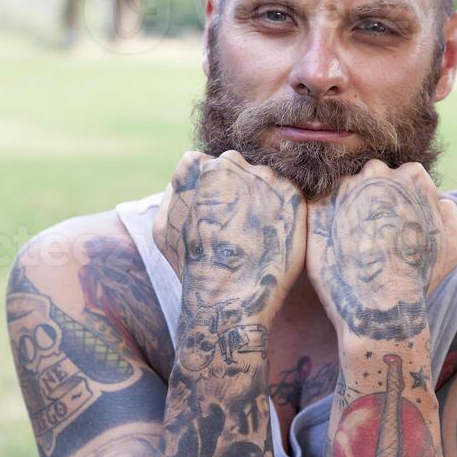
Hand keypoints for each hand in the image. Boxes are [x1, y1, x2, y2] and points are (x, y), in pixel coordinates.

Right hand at [153, 150, 306, 325]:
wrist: (227, 295)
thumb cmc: (191, 265)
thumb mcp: (164, 227)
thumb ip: (174, 192)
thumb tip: (186, 176)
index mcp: (200, 165)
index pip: (210, 164)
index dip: (213, 191)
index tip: (216, 215)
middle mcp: (233, 162)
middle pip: (240, 168)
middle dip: (239, 191)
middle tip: (237, 227)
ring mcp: (265, 176)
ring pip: (265, 182)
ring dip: (263, 202)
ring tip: (254, 236)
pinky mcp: (293, 195)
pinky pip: (288, 198)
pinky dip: (283, 215)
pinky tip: (271, 238)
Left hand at [306, 159, 456, 340]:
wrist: (379, 303)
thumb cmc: (420, 276)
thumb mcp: (453, 245)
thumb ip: (449, 214)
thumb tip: (440, 200)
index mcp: (410, 175)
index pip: (404, 176)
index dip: (401, 201)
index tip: (397, 223)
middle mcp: (375, 172)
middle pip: (372, 177)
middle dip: (372, 198)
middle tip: (373, 233)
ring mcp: (343, 187)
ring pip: (345, 190)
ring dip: (347, 209)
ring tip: (353, 243)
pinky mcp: (316, 207)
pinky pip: (320, 207)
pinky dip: (326, 222)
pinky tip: (335, 246)